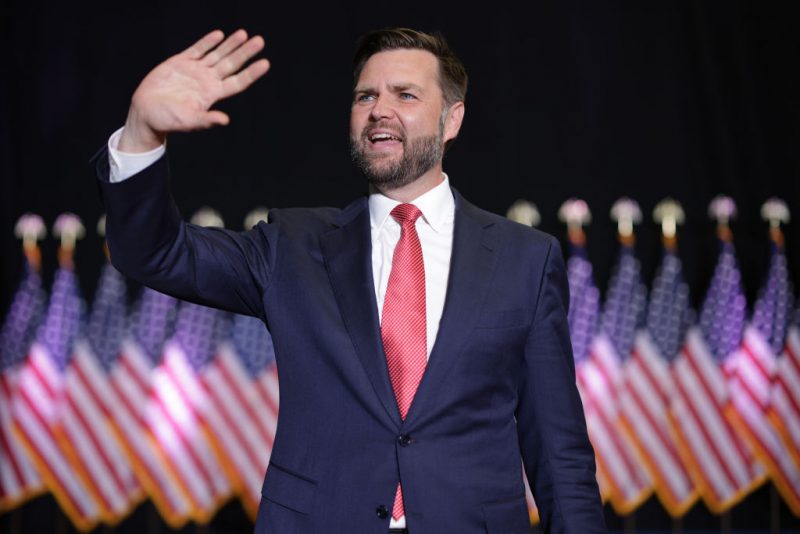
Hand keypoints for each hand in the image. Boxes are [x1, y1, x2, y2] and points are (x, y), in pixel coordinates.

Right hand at [119, 30, 269, 151]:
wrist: (146, 112)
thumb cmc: (168, 120)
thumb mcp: (189, 121)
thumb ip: (206, 120)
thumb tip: (225, 120)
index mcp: (212, 94)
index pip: (238, 81)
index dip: (252, 73)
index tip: (265, 63)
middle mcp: (207, 81)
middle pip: (231, 64)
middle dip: (245, 53)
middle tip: (260, 41)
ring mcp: (195, 70)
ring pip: (217, 54)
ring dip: (230, 44)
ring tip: (244, 34)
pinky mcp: (180, 62)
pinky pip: (197, 49)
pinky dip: (208, 42)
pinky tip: (219, 35)